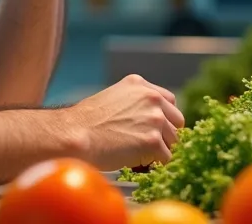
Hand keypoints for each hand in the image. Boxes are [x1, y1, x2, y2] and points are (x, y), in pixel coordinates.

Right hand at [60, 74, 184, 169]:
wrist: (75, 136)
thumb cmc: (86, 123)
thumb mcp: (112, 99)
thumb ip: (134, 104)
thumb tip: (148, 122)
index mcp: (140, 85)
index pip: (169, 102)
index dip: (163, 118)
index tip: (154, 130)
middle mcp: (151, 98)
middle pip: (176, 122)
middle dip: (165, 135)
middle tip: (147, 146)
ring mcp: (154, 119)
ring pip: (173, 142)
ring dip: (160, 151)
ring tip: (138, 155)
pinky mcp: (153, 141)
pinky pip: (167, 159)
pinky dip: (156, 165)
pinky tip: (138, 163)